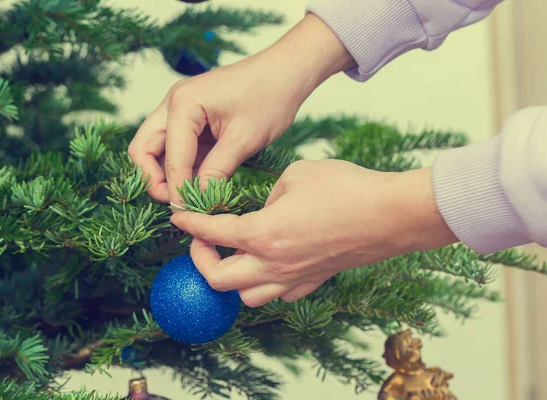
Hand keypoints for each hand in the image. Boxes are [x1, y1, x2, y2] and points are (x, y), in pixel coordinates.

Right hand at [128, 13, 353, 205]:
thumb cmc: (269, 97)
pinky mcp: (191, 116)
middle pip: (144, 149)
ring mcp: (179, 108)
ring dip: (167, 173)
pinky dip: (182, 165)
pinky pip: (176, 146)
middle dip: (154, 179)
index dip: (177, 189)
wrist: (284, 72)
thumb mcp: (243, 140)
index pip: (170, 158)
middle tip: (176, 202)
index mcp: (183, 104)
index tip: (188, 213)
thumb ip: (216, 171)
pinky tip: (199, 182)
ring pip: (156, 148)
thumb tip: (198, 200)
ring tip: (189, 196)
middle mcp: (173, 103)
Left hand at [170, 160, 457, 306]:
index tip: (177, 217)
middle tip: (203, 240)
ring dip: (231, 279)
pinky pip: (277, 295)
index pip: (212, 232)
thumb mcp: (296, 175)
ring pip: (246, 296)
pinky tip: (268, 264)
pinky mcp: (314, 281)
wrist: (390, 214)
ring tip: (233, 256)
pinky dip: (263, 284)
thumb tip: (266, 206)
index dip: (189, 223)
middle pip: (219, 280)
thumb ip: (270, 192)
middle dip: (201, 260)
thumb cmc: (345, 188)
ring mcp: (294, 277)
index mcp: (263, 233)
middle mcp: (273, 263)